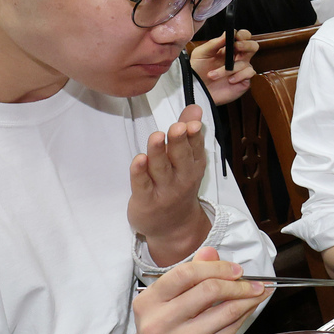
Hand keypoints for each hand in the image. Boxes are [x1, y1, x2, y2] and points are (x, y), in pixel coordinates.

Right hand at [101, 248, 267, 333]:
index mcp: (149, 301)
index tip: (236, 269)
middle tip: (254, 282)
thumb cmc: (161, 323)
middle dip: (238, 283)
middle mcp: (161, 322)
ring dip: (249, 299)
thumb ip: (188, 272)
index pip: (186, 274)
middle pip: (209, 290)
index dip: (217, 267)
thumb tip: (211, 252)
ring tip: (259, 292)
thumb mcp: (164, 296)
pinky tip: (249, 308)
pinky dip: (244, 315)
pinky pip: (231, 329)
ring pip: (226, 311)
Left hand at [129, 104, 211, 264]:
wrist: (173, 226)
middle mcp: (181, 177)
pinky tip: (139, 160)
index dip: (194, 135)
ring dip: (158, 152)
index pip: (195, 147)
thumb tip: (194, 107)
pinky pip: (142, 184)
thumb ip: (188, 133)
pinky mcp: (145, 199)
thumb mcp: (188, 161)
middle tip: (177, 127)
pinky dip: (140, 172)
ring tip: (157, 136)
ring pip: (160, 168)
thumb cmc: (178, 186)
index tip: (191, 123)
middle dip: (178, 141)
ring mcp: (164, 189)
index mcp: (193, 165)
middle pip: (180, 156)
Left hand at [189, 30, 258, 104]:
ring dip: (229, 69)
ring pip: (246, 62)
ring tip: (213, 75)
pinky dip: (239, 75)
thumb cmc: (198, 71)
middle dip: (246, 45)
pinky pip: (249, 73)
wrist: (197, 90)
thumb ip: (214, 43)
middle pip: (253, 46)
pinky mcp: (244, 80)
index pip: (242, 37)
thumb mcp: (201, 53)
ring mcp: (242, 69)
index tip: (235, 36)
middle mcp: (237, 57)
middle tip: (236, 47)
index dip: (242, 35)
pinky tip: (229, 80)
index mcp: (228, 48)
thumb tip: (227, 33)